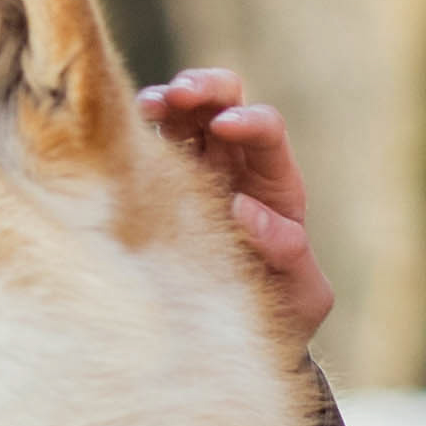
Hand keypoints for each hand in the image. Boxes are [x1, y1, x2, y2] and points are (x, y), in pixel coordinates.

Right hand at [139, 67, 330, 340]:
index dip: (248, 121)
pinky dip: (136, 132)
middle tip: (181, 95)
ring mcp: (195, 169)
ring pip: (181, 113)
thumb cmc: (281, 310)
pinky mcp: (159, 184)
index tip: (224, 127)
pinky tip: (122, 134)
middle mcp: (235, 164)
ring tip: (149, 107)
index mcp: (275, 182)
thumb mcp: (303, 293)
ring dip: (165, 100)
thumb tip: (244, 208)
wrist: (241, 336)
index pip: (267, 130)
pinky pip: (148, 145)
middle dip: (206, 89)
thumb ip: (289, 252)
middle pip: (226, 99)